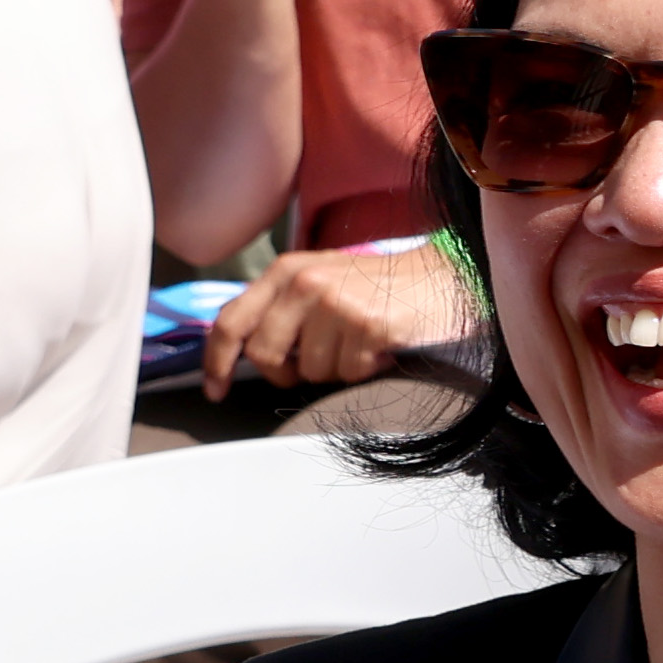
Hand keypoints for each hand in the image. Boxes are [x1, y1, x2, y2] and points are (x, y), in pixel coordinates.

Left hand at [200, 233, 483, 399]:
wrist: (446, 277)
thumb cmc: (383, 286)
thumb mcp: (322, 281)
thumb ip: (283, 307)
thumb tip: (249, 350)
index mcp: (286, 271)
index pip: (231, 321)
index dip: (217, 361)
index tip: (216, 390)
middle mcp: (305, 284)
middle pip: (265, 354)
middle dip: (286, 372)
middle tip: (313, 367)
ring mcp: (336, 304)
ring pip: (312, 370)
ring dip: (337, 368)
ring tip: (361, 345)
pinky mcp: (368, 326)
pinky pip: (349, 372)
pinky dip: (366, 368)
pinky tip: (381, 347)